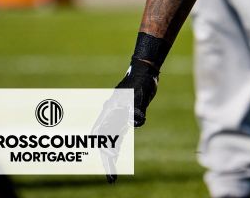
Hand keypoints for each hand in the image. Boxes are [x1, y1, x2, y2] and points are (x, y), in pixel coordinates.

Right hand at [96, 60, 158, 182]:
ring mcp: (117, 116)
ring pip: (111, 140)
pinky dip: (116, 145)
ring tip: (112, 172)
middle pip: (105, 142)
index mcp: (111, 112)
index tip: (109, 164)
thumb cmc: (141, 81)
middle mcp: (111, 116)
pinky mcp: (125, 116)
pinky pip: (117, 134)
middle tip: (111, 179)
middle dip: (107, 161)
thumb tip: (137, 122)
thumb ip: (137, 108)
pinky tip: (117, 152)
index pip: (104, 136)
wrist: (145, 71)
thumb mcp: (139, 95)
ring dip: (111, 155)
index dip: (105, 151)